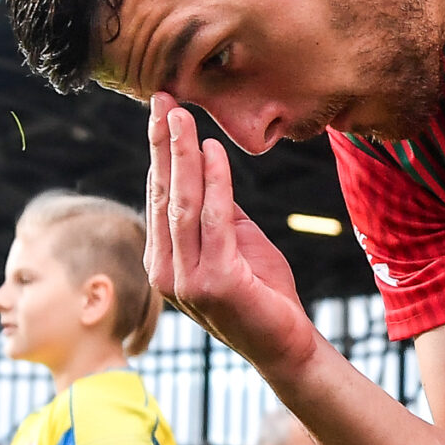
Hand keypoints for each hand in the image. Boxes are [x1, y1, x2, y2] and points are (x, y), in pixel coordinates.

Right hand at [146, 96, 318, 373]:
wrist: (287, 345)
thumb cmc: (262, 294)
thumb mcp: (235, 243)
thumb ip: (216, 211)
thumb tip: (205, 166)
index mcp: (163, 261)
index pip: (158, 196)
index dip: (159, 152)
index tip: (162, 112)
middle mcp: (164, 271)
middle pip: (162, 194)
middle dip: (163, 143)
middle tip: (164, 99)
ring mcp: (186, 280)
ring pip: (182, 203)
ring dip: (181, 154)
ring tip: (183, 115)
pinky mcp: (215, 281)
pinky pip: (214, 220)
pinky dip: (215, 182)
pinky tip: (212, 151)